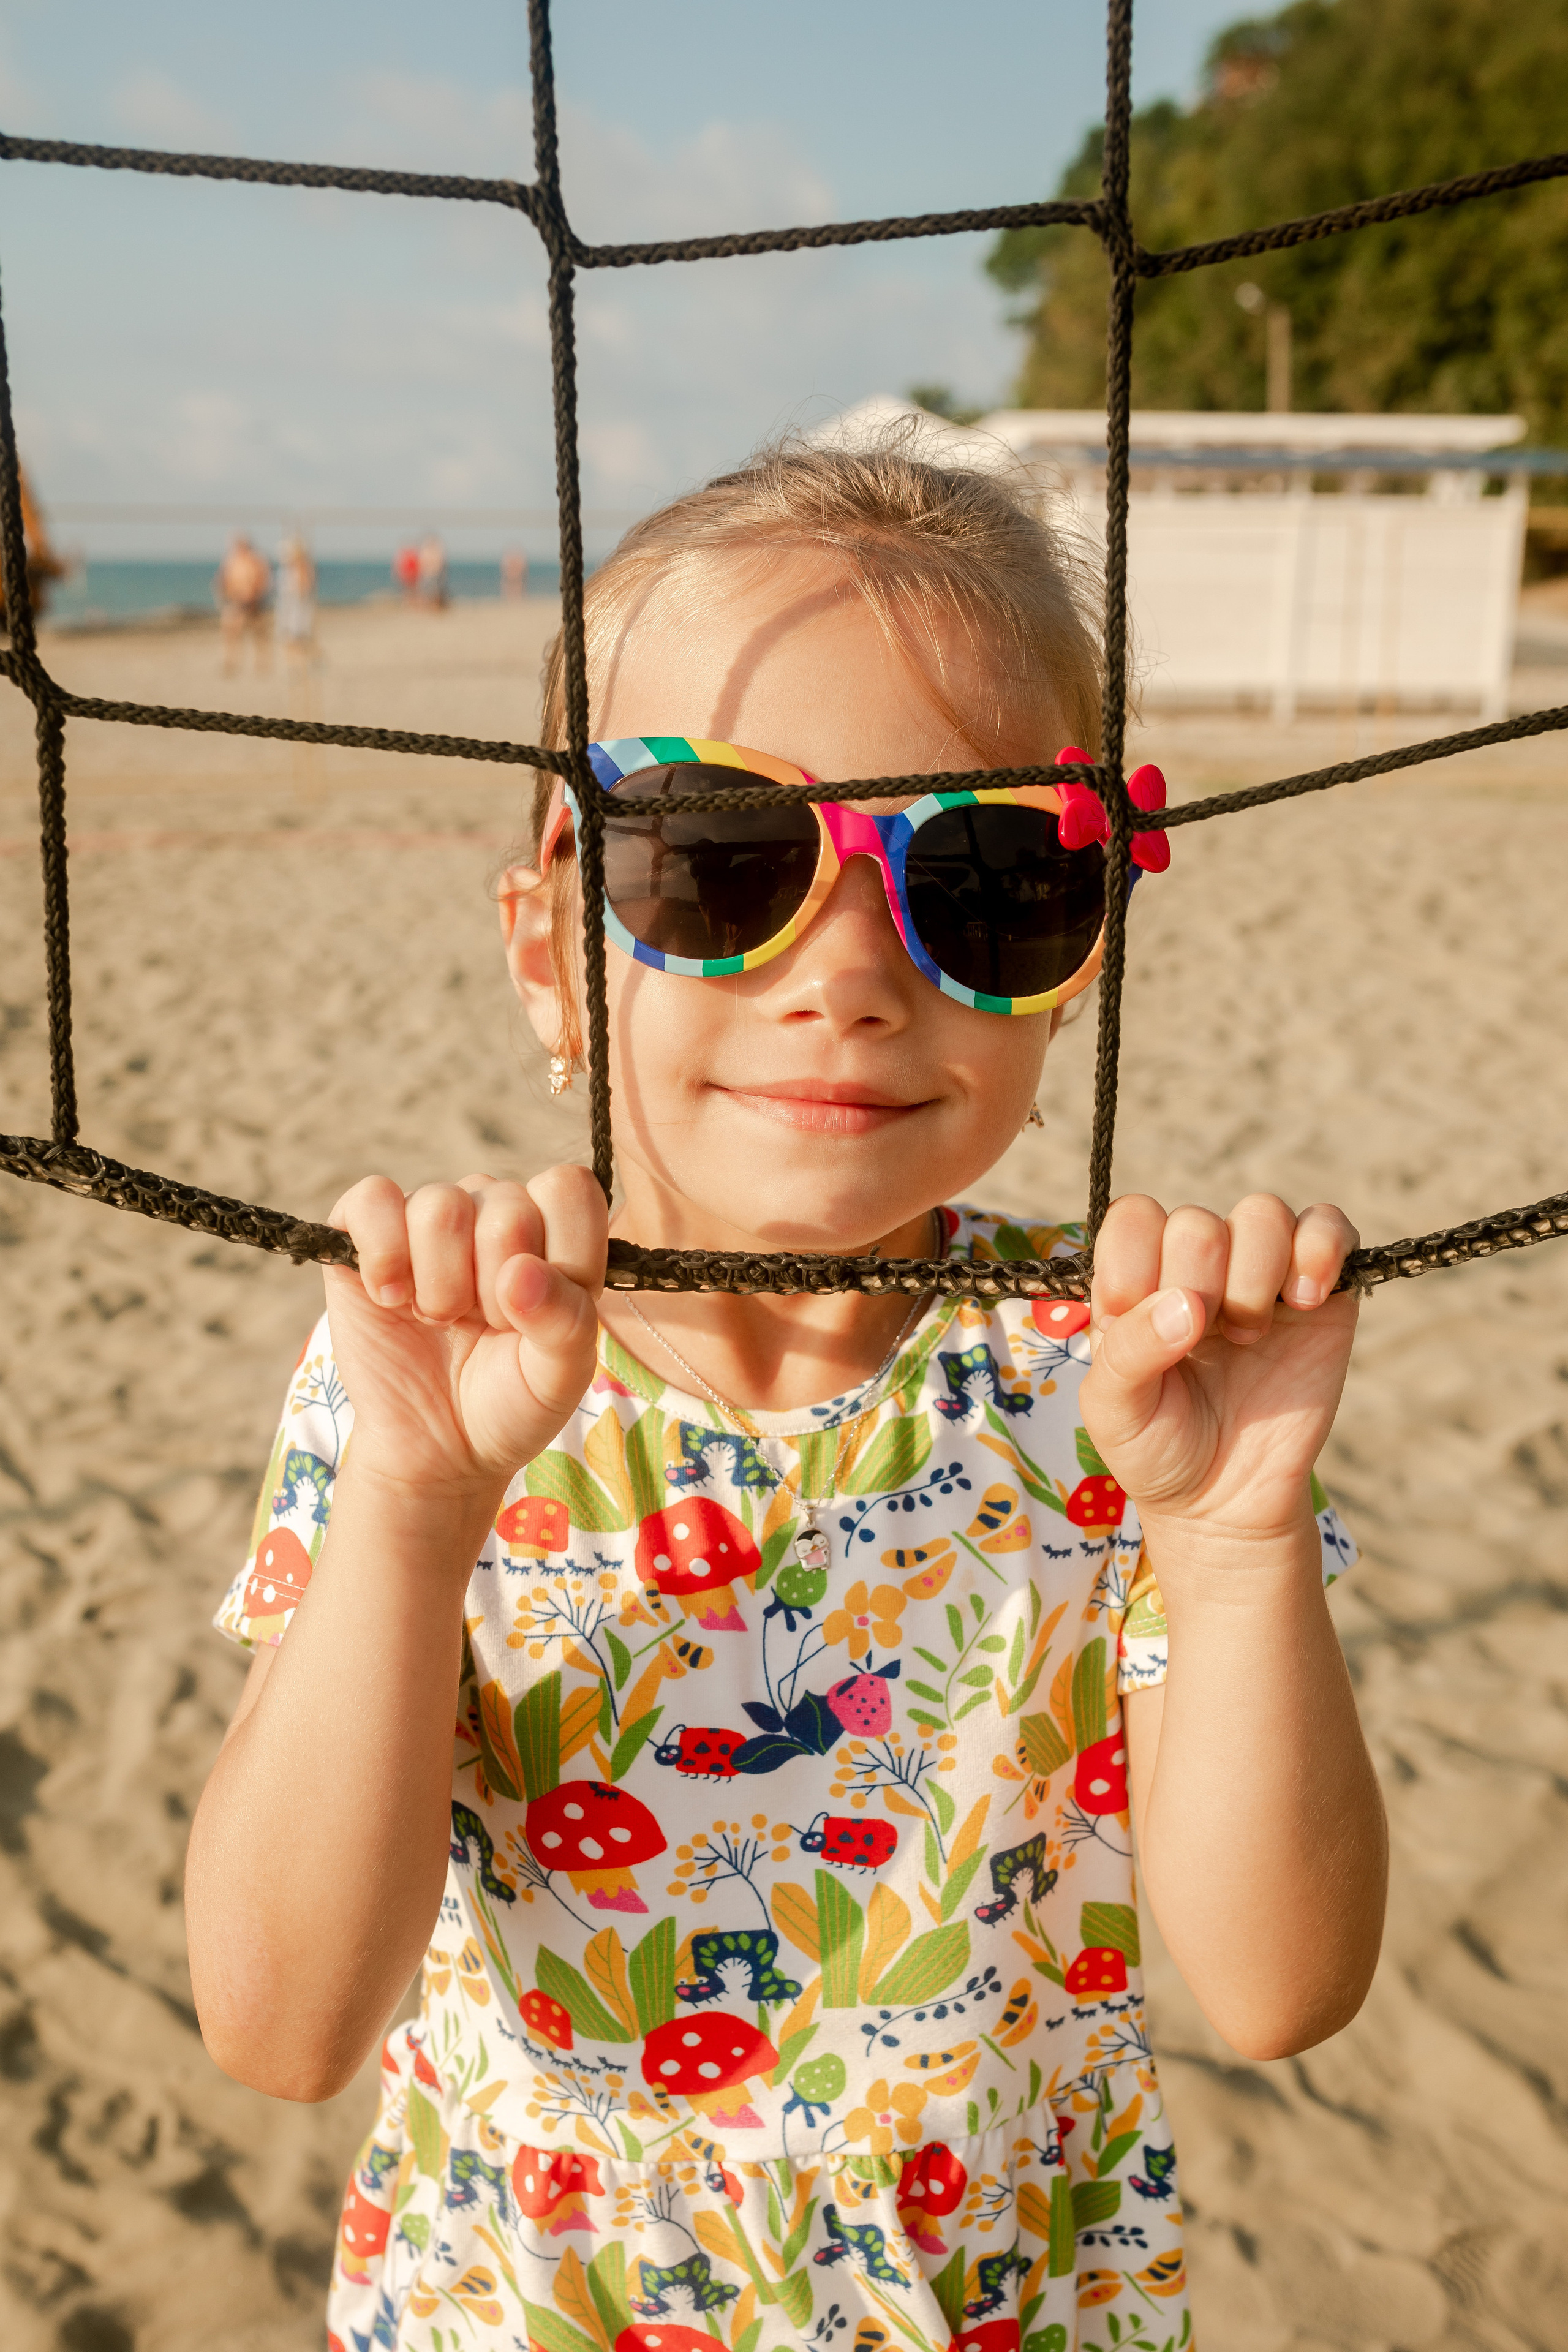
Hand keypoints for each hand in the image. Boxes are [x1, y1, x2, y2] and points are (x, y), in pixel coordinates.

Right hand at [323, 1166, 606, 1503]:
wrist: (436, 1448)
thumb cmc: (508, 1402)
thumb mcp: (560, 1377)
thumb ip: (566, 1321)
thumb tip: (520, 1271)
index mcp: (553, 1233)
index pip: (568, 1189)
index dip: (557, 1253)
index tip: (538, 1311)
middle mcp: (493, 1211)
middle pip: (506, 1208)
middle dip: (494, 1289)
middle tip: (483, 1327)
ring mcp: (429, 1217)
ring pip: (441, 1206)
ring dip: (440, 1286)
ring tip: (439, 1319)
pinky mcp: (366, 1229)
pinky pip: (373, 1199)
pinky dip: (382, 1256)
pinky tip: (392, 1299)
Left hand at [1079, 1193, 1357, 1555]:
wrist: (1226, 1504)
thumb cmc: (1159, 1449)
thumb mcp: (1116, 1410)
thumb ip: (1130, 1350)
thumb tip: (1186, 1302)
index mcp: (1139, 1281)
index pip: (1135, 1218)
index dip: (1136, 1264)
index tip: (1137, 1324)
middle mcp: (1198, 1267)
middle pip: (1198, 1222)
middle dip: (1198, 1284)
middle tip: (1205, 1341)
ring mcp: (1262, 1275)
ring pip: (1263, 1213)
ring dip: (1254, 1274)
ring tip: (1248, 1335)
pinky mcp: (1321, 1293)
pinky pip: (1329, 1225)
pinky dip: (1320, 1249)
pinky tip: (1304, 1302)